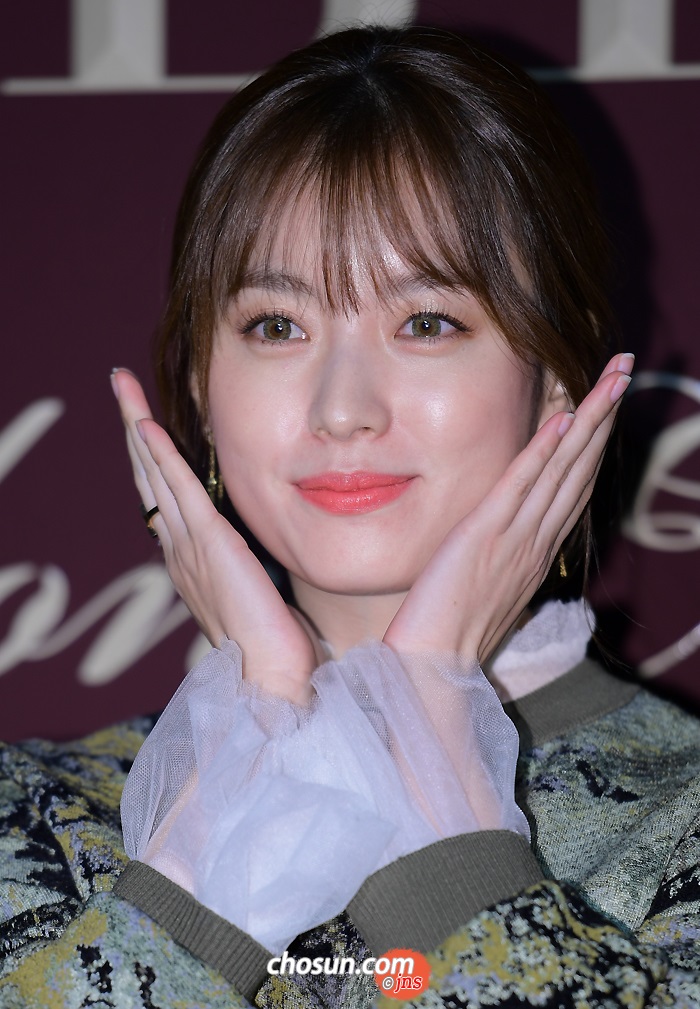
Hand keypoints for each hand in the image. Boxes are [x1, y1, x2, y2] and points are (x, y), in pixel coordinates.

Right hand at [111, 369, 321, 703]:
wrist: (271, 679)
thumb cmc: (273, 644)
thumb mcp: (255, 590)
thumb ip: (245, 563)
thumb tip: (252, 544)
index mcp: (191, 559)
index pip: (165, 495)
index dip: (152, 455)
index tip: (146, 420)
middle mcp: (180, 550)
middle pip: (149, 476)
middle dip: (134, 427)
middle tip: (120, 386)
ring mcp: (189, 549)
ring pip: (156, 474)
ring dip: (139, 427)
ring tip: (122, 387)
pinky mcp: (211, 547)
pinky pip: (180, 493)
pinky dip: (162, 458)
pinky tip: (148, 427)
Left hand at [384, 353, 633, 663]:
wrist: (434, 664)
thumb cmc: (450, 627)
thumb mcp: (488, 583)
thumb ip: (503, 552)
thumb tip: (505, 529)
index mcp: (538, 550)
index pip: (574, 485)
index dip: (594, 441)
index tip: (606, 402)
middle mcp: (537, 540)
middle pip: (581, 467)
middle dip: (605, 415)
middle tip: (626, 369)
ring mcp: (516, 538)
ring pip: (563, 469)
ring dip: (589, 420)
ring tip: (613, 378)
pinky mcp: (486, 537)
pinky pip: (520, 487)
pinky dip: (543, 452)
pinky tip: (562, 418)